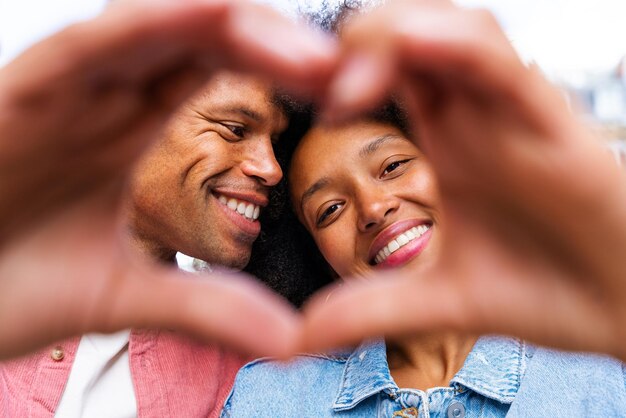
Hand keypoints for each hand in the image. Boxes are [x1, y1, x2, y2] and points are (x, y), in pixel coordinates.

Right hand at [0, 0, 334, 359]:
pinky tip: (211, 15)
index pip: (217, 76)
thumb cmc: (3, 287)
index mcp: (128, 129)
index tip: (343, 94)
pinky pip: (94, 44)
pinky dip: (152, 24)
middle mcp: (104, 97)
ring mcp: (66, 89)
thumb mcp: (122, 297)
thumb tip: (290, 337)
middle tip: (345, 72)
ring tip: (307, 53)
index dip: (283, 75)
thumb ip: (203, 305)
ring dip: (233, 29)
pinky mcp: (22, 90)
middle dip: (277, 48)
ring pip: (158, 29)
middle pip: (203, 41)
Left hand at [302, 0, 625, 360]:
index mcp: (444, 140)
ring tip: (344, 86)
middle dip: (352, 46)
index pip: (381, 74)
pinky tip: (409, 47)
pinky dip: (453, 47)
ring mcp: (509, 114)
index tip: (292, 97)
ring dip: (390, 37)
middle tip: (312, 87)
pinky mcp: (551, 122)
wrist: (624, 314)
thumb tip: (300, 337)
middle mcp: (473, 116)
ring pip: (450, 30)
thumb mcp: (439, 300)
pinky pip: (497, 65)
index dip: (331, 71)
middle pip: (406, 37)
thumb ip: (370, 310)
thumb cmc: (544, 291)